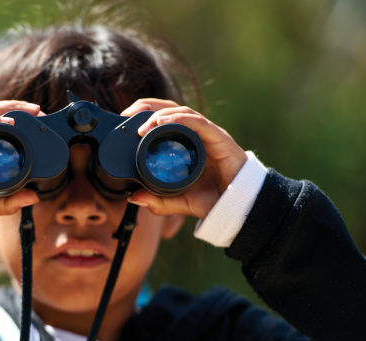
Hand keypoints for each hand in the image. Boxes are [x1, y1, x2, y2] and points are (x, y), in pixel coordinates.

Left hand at [121, 99, 247, 219]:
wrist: (240, 208)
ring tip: (142, 124)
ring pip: (181, 112)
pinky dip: (179, 119)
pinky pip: (197, 122)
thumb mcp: (178, 201)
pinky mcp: (219, 138)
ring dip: (159, 114)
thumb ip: (157, 201)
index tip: (124, 122)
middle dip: (147, 108)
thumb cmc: (213, 200)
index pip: (163, 120)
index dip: (144, 116)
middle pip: (170, 110)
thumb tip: (134, 197)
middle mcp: (196, 135)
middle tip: (127, 116)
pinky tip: (162, 122)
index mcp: (186, 144)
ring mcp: (208, 135)